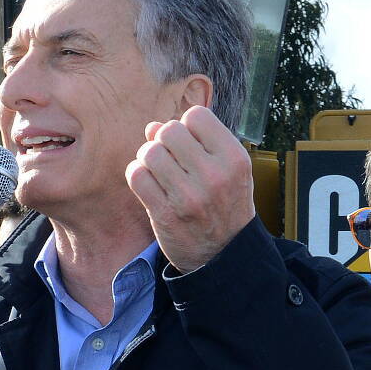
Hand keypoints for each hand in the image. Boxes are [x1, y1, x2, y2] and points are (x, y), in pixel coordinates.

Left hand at [125, 106, 256, 272]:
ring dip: (148, 158)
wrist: (225, 254)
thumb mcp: (227, 169)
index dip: (187, 126)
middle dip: (164, 141)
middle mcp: (214, 176)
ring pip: (149, 152)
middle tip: (170, 158)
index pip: (196, 116)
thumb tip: (152, 126)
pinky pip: (136, 176)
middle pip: (169, 131)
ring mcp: (189, 197)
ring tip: (159, 171)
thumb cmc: (224, 202)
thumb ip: (196, 142)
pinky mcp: (165, 214)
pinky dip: (137, 174)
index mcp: (234, 158)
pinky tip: (148, 183)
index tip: (190, 145)